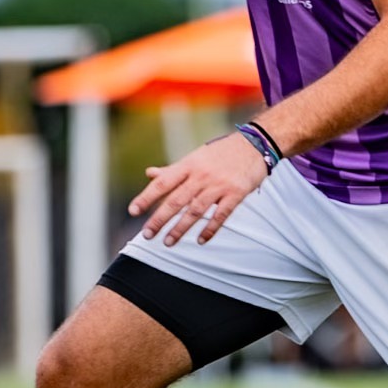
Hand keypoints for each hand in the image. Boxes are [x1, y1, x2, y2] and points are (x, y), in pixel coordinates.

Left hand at [128, 133, 268, 246]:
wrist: (254, 145)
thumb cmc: (221, 153)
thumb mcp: (195, 157)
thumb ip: (172, 170)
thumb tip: (149, 174)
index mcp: (188, 165)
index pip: (162, 183)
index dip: (146, 197)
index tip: (133, 211)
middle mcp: (201, 175)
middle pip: (176, 200)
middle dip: (160, 219)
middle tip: (147, 235)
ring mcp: (219, 185)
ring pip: (195, 210)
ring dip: (180, 228)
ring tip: (168, 242)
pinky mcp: (235, 194)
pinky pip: (221, 215)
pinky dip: (210, 228)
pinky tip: (200, 240)